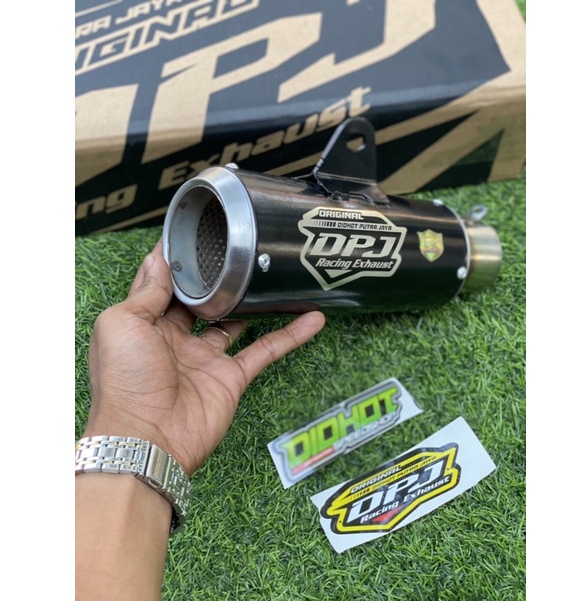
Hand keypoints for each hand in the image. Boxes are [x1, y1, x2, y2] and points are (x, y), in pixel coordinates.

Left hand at [84, 240, 325, 475]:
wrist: (147, 438)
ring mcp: (207, 359)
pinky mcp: (232, 377)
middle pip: (203, 302)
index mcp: (146, 325)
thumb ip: (146, 291)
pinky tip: (311, 319)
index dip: (179, 262)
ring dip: (254, 304)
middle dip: (218, 280)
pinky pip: (265, 351)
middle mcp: (176, 340)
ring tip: (272, 277)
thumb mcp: (122, 323)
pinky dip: (289, 336)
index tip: (196, 234)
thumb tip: (161, 259)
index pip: (165, 286)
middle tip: (240, 251)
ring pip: (237, 323)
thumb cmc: (124, 381)